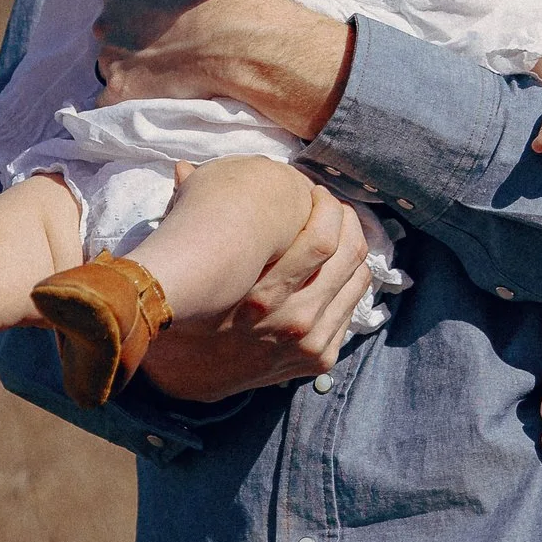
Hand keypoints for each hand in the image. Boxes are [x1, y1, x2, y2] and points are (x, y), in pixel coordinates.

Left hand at [95, 0, 249, 91]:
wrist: (242, 38)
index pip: (120, 1)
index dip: (145, 10)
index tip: (171, 18)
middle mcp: (106, 22)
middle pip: (113, 34)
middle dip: (134, 39)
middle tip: (173, 44)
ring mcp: (111, 59)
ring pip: (112, 66)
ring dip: (132, 68)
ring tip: (170, 69)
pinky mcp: (121, 91)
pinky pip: (111, 101)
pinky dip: (128, 99)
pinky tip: (154, 94)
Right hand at [136, 178, 377, 401]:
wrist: (187, 375)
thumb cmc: (189, 307)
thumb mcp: (190, 262)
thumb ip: (189, 210)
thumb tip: (183, 166)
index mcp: (261, 294)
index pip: (323, 238)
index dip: (326, 206)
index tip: (315, 193)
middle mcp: (293, 322)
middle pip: (350, 254)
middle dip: (346, 220)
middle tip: (332, 208)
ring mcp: (310, 343)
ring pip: (358, 279)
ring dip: (353, 249)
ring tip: (339, 233)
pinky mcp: (319, 359)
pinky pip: (351, 308)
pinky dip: (347, 284)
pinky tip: (333, 270)